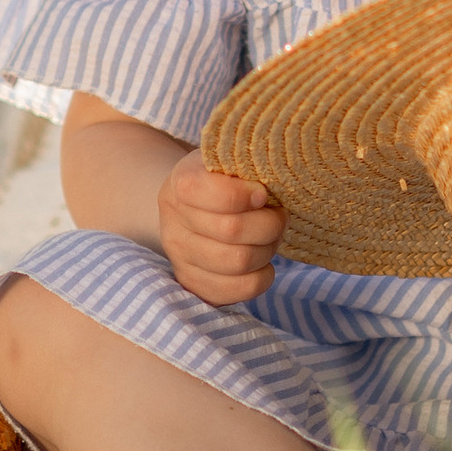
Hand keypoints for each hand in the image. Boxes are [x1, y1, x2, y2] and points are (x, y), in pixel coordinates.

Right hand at [157, 150, 286, 304]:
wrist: (190, 207)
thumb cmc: (220, 180)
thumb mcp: (227, 161)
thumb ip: (245, 168)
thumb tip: (266, 192)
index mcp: (181, 183)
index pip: (222, 196)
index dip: (249, 196)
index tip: (263, 194)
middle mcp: (173, 223)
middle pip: (233, 231)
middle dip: (269, 224)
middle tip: (278, 216)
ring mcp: (180, 258)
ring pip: (239, 262)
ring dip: (268, 250)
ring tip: (270, 238)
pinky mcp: (194, 284)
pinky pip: (239, 290)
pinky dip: (262, 277)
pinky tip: (262, 262)